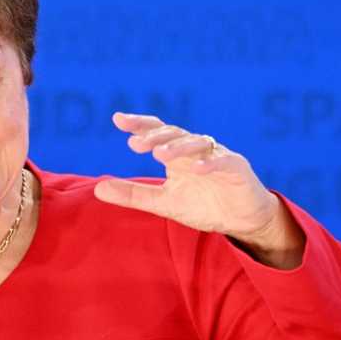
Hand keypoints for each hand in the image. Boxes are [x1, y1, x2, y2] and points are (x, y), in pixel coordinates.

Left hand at [93, 112, 300, 256]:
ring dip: (178, 147)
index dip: (139, 124)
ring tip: (160, 155)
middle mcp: (195, 150)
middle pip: (175, 133)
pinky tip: (196, 169)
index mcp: (177, 155)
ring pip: (196, 143)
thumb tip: (98, 188)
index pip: (157, 132)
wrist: (242, 220)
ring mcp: (216, 156)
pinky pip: (222, 160)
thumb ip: (133, 195)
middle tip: (135, 144)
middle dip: (155, 136)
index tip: (117, 119)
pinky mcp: (236, 167)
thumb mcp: (164, 202)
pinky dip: (209, 163)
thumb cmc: (204, 205)